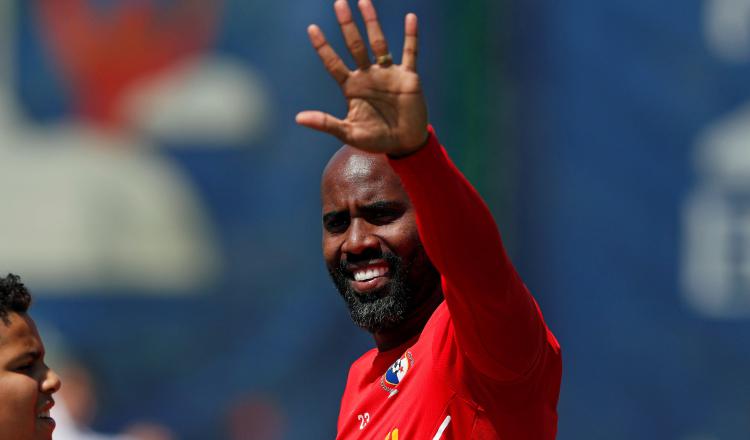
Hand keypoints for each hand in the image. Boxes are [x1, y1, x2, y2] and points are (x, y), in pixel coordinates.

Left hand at [296, 0, 428, 155]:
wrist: (405, 144)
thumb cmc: (376, 140)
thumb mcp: (349, 133)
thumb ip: (326, 123)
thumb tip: (298, 118)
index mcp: (352, 87)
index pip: (333, 63)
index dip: (323, 47)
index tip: (312, 29)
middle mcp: (368, 76)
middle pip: (355, 45)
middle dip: (347, 25)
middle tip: (339, 3)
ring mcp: (388, 74)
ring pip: (379, 43)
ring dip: (372, 23)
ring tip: (364, 1)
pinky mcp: (408, 77)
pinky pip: (410, 53)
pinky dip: (411, 36)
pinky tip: (410, 18)